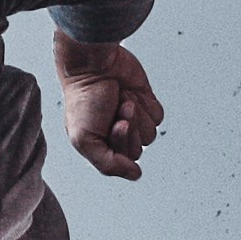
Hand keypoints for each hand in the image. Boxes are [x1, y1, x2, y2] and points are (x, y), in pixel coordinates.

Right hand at [57, 33, 164, 179]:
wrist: (95, 64)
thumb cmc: (83, 98)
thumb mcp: (84, 139)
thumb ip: (108, 164)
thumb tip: (135, 175)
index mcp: (100, 146)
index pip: (123, 161)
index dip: (122, 142)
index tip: (114, 124)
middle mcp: (117, 135)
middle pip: (138, 149)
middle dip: (130, 128)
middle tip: (116, 109)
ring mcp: (133, 120)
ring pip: (150, 134)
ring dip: (138, 115)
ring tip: (121, 99)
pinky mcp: (146, 104)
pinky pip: (157, 117)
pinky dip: (147, 104)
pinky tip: (131, 93)